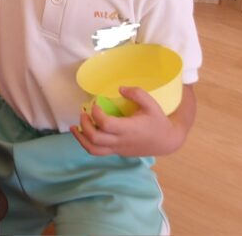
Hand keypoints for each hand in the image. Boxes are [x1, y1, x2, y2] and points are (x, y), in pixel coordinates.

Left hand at [70, 86, 186, 156]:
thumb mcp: (151, 104)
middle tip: (83, 113)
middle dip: (85, 125)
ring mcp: (118, 149)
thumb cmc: (158, 121)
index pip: (106, 124)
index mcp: (128, 129)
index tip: (95, 104)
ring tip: (74, 127)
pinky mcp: (117, 152)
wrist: (166, 142)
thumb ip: (136, 93)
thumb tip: (119, 88)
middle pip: (95, 139)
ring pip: (93, 150)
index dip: (96, 114)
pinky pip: (98, 152)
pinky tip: (83, 132)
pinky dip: (87, 143)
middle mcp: (121, 141)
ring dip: (81, 138)